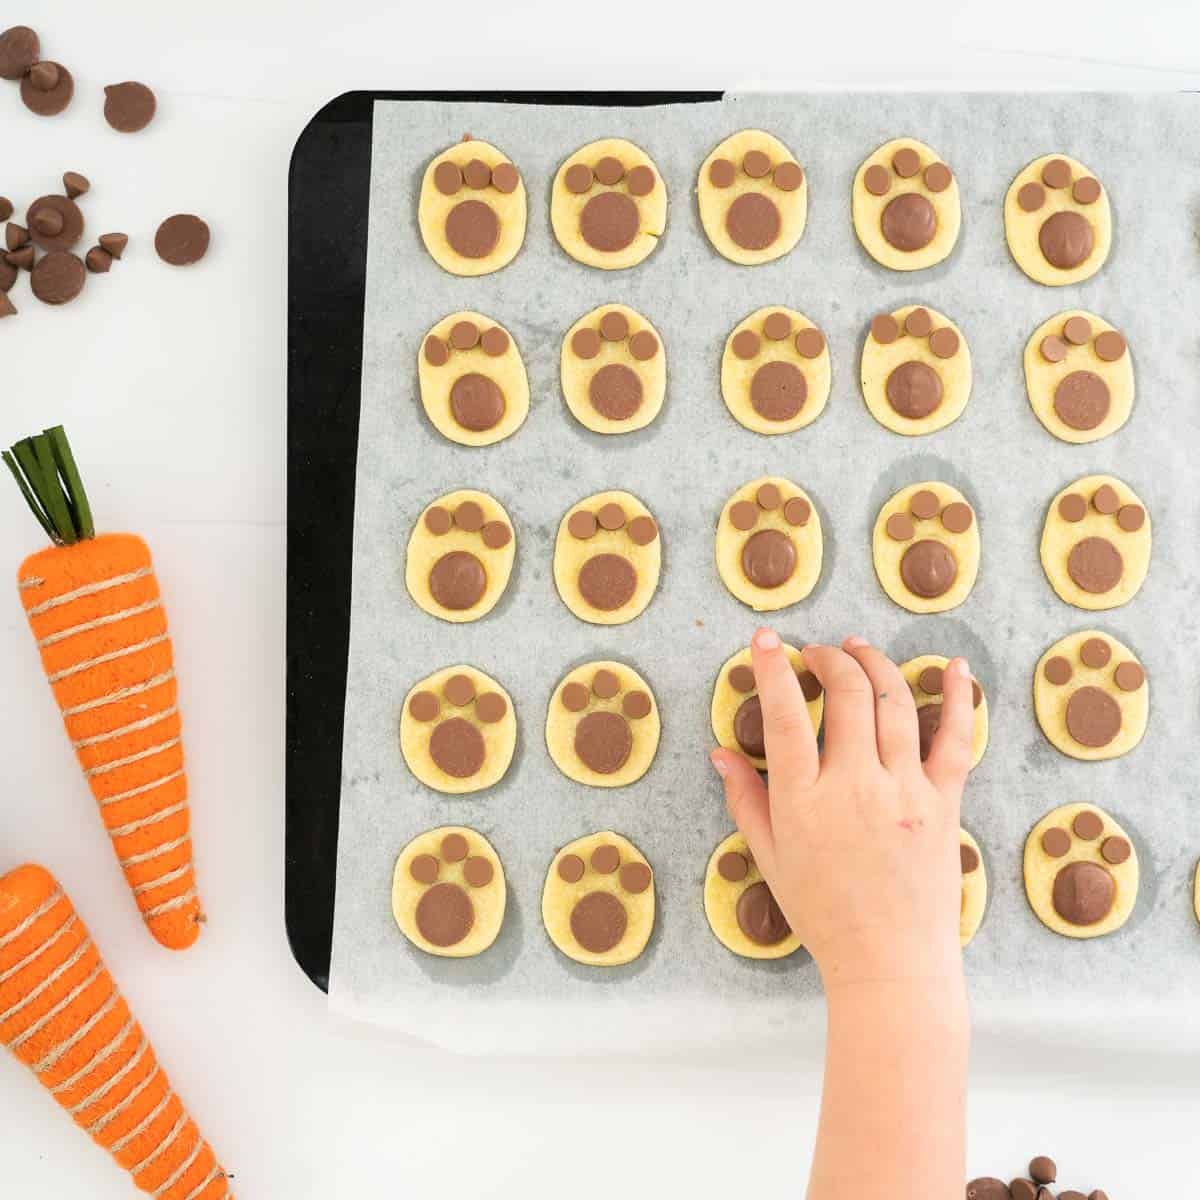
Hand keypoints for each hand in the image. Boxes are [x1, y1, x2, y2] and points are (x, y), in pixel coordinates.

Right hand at [710, 629, 974, 989]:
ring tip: (858, 649)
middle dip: (828, 659)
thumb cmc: (824, 914)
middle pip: (845, 694)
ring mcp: (904, 791)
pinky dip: (957, 698)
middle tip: (817, 653)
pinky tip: (955, 666)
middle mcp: (855, 786)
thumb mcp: (770, 859)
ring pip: (894, 703)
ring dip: (875, 665)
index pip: (785, 716)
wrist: (891, 963)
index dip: (773, 670)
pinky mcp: (943, 803)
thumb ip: (746, 801)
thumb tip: (720, 754)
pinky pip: (955, 740)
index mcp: (804, 801)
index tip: (766, 641)